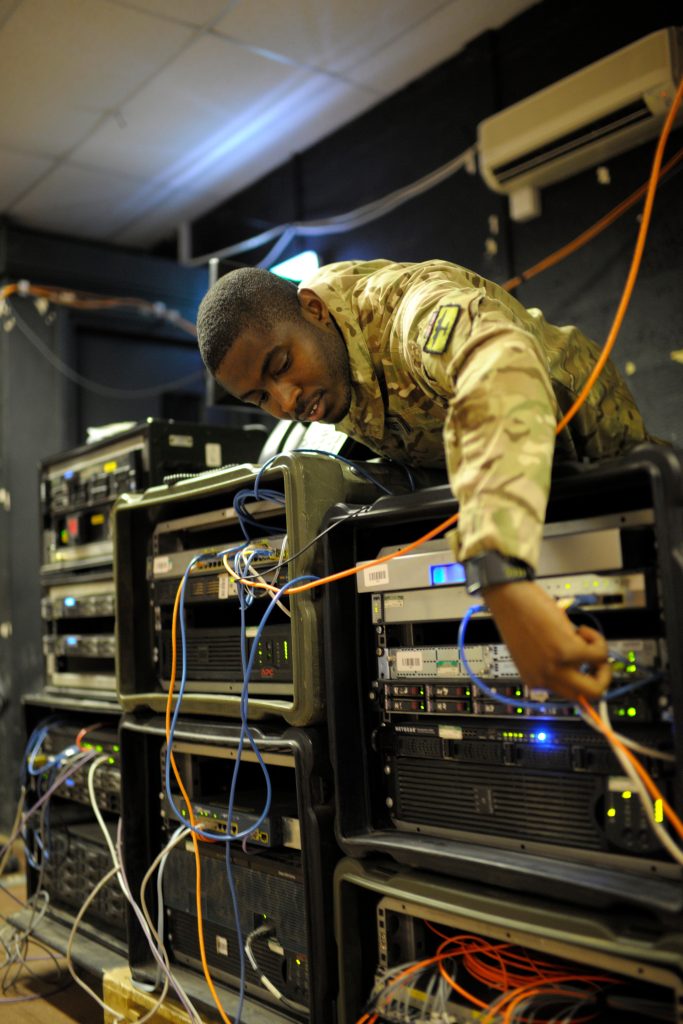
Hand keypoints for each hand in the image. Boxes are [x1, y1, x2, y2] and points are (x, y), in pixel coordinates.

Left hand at [481, 580, 610, 701]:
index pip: (570, 695)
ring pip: (598, 678)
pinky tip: (580, 628)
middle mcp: (544, 678)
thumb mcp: (534, 652)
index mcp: (534, 680)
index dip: (583, 678)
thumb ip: (553, 664)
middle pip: (590, 697)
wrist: (509, 597)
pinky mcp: (567, 650)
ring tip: (581, 636)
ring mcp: (556, 667)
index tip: (588, 666)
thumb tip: (582, 665)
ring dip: (598, 655)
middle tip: (597, 659)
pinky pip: (599, 654)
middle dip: (602, 679)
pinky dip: (597, 639)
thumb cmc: (519, 617)